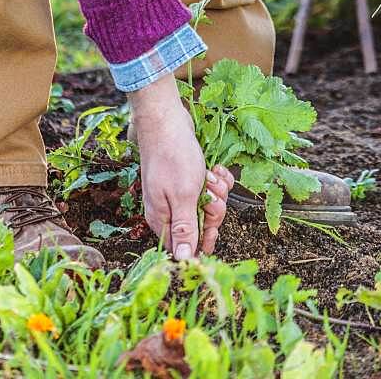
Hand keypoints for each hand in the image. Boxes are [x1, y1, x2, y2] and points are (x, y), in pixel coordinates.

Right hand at [128, 74, 233, 258]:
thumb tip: (183, 259)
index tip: (212, 223)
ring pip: (209, 204)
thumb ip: (184, 228)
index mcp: (163, 218)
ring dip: (217, 190)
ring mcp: (180, 192)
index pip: (185, 245)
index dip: (203, 239)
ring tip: (210, 175)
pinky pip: (211, 187)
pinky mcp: (189, 177)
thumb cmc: (173, 157)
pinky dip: (216, 178)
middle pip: (202, 224)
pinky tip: (214, 168)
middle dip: (213, 208)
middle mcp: (170, 208)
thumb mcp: (182, 195)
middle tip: (210, 192)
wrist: (167, 120)